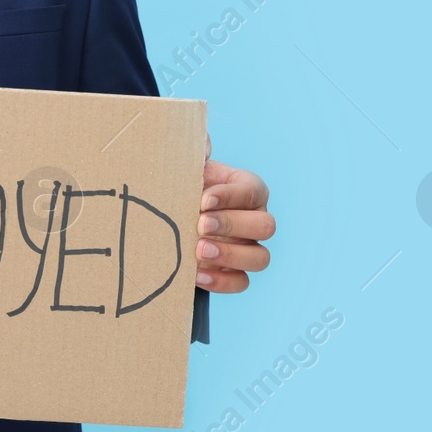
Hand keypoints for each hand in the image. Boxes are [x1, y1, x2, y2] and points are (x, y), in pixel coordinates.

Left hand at [195, 134, 272, 293]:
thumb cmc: (179, 186)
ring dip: (231, 255)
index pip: (253, 191)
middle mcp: (255, 219)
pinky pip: (242, 283)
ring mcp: (248, 249)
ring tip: (198, 251)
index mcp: (247, 190)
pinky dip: (221, 282)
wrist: (165, 215)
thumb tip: (204, 147)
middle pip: (265, 226)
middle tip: (200, 225)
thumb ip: (195, 151)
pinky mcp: (235, 274)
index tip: (202, 199)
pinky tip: (197, 274)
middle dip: (232, 225)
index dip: (231, 196)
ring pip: (260, 258)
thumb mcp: (185, 165)